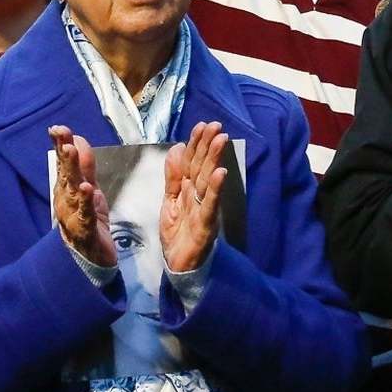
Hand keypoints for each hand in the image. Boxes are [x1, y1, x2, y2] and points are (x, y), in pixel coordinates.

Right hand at [50, 127, 115, 266]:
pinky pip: (85, 213)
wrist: (87, 258)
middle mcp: (66, 199)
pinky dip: (86, 201)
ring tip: (70, 152)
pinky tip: (87, 188)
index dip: (60, 144)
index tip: (57, 128)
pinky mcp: (85, 229)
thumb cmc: (84, 219)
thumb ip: (84, 165)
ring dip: (71, 170)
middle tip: (62, 134)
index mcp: (66, 189)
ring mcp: (73, 214)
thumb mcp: (87, 189)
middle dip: (64, 152)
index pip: (62, 163)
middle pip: (65, 173)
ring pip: (73, 189)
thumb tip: (78, 139)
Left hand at [161, 121, 228, 273]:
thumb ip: (173, 177)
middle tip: (216, 126)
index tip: (203, 125)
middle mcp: (198, 195)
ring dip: (215, 160)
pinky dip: (215, 189)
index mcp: (188, 189)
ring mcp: (204, 209)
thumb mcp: (170, 201)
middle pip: (202, 166)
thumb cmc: (178, 233)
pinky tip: (220, 173)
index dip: (197, 144)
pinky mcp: (206, 225)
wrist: (179, 266)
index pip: (192, 161)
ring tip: (221, 140)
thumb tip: (177, 148)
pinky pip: (210, 205)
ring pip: (208, 181)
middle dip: (208, 145)